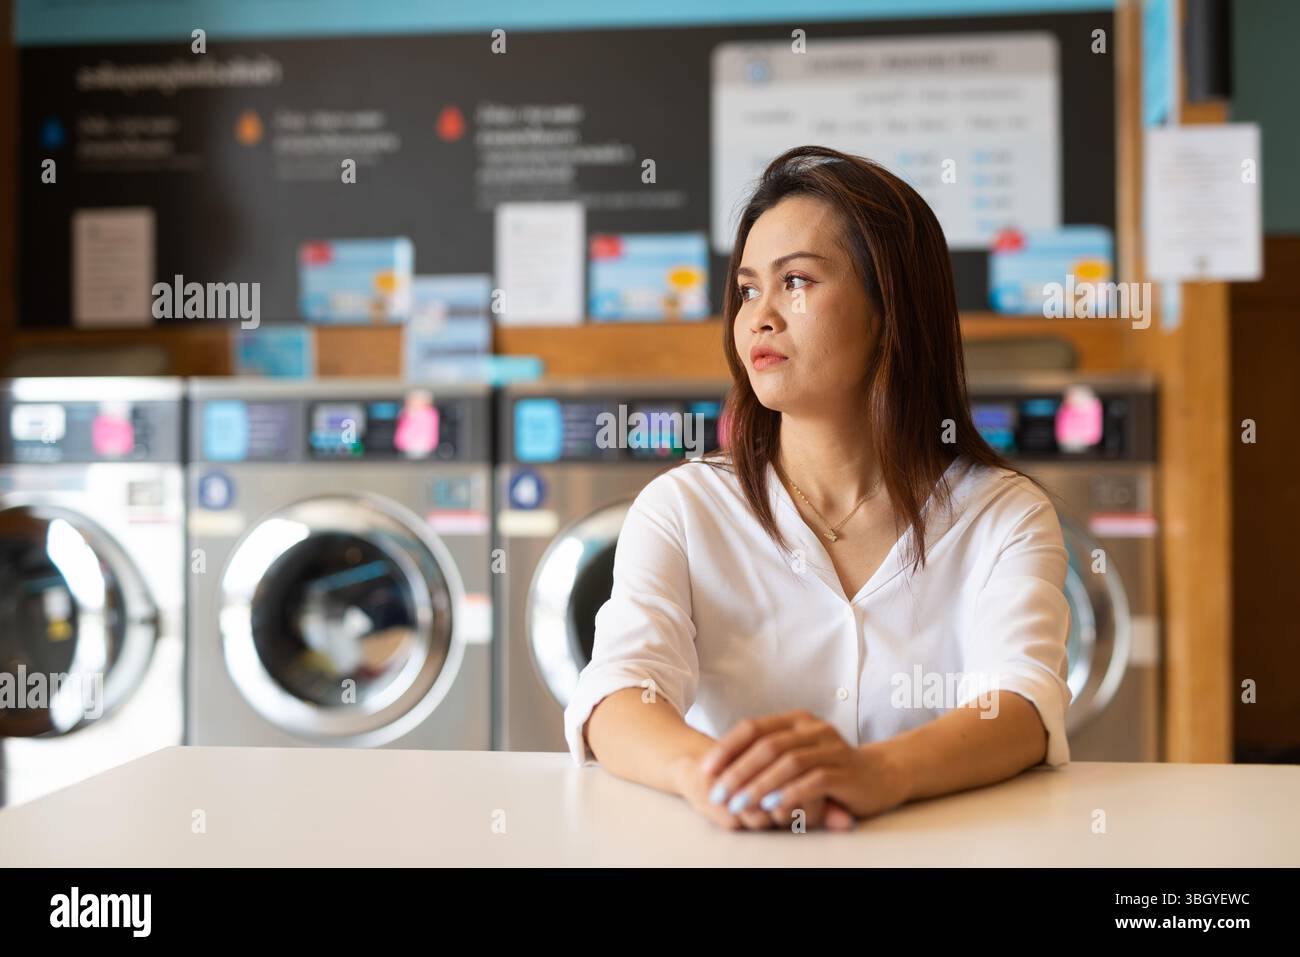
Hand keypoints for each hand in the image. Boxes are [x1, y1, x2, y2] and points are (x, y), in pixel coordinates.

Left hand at [700, 710, 910, 828]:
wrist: (883, 774)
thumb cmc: (831, 766)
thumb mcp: (799, 753)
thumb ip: (770, 754)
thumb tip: (723, 768)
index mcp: (796, 720)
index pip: (753, 727)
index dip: (727, 748)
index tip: (706, 770)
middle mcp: (812, 729)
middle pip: (766, 746)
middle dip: (737, 771)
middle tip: (718, 793)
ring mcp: (830, 748)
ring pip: (787, 763)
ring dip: (758, 785)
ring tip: (738, 804)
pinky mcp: (844, 772)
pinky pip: (813, 781)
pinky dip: (789, 793)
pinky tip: (771, 807)